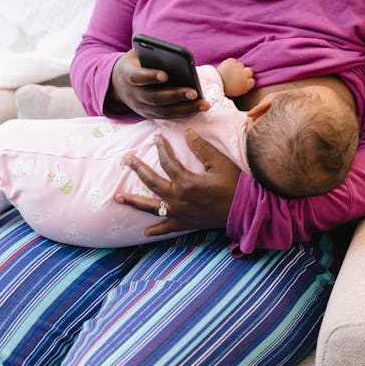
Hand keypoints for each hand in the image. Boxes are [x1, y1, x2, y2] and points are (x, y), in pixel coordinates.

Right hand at [109, 49, 207, 118]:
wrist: (119, 83)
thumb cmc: (136, 63)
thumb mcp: (139, 54)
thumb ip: (152, 53)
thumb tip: (176, 55)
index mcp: (127, 74)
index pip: (137, 77)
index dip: (150, 77)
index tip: (165, 75)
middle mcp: (132, 94)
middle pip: (153, 97)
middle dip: (174, 96)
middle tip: (194, 92)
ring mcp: (140, 107)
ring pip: (162, 111)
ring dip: (184, 109)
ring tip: (203, 104)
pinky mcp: (148, 114)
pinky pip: (167, 116)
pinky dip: (183, 113)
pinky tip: (198, 108)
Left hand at [116, 129, 240, 236]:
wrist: (247, 210)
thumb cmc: (235, 184)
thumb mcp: (220, 162)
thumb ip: (201, 147)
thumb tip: (187, 132)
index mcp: (186, 182)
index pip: (167, 161)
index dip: (161, 147)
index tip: (156, 137)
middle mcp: (178, 198)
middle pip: (151, 181)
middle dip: (137, 169)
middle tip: (126, 160)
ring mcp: (180, 213)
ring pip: (151, 206)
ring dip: (134, 202)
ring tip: (117, 198)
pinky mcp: (186, 223)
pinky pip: (167, 228)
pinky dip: (156, 230)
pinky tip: (145, 233)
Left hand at [217, 58, 254, 97]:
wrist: (213, 84)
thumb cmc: (226, 89)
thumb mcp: (238, 92)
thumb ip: (245, 85)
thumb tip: (249, 79)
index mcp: (246, 84)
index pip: (252, 80)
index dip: (247, 81)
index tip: (242, 82)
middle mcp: (243, 75)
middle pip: (249, 71)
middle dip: (244, 73)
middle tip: (237, 76)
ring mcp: (237, 67)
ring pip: (241, 65)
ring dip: (237, 68)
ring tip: (230, 73)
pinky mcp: (230, 62)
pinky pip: (233, 61)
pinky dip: (230, 64)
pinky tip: (227, 69)